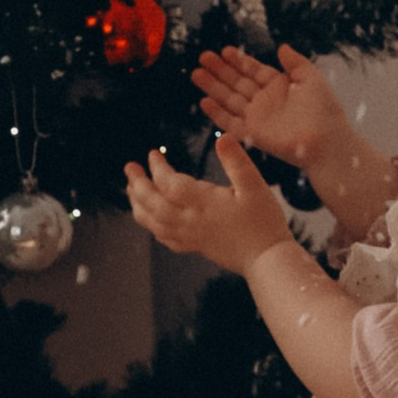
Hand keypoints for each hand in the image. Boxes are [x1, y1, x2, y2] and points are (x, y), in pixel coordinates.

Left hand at [124, 133, 292, 275]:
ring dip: (139, 206)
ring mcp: (192, 236)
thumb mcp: (256, 186)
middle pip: (154, 204)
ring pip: (154, 223)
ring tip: (131, 191)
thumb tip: (222, 138)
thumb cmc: (264, 223)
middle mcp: (192, 221)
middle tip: (129, 168)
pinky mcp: (196, 247)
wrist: (267, 260)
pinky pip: (166, 239)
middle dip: (138, 185)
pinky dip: (153, 227)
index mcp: (204, 203)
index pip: (170, 184)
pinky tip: (151, 221)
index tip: (153, 154)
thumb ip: (237, 161)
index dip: (158, 168)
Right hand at [192, 41, 343, 178]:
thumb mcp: (312, 79)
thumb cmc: (325, 111)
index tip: (224, 50)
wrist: (327, 141)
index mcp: (279, 86)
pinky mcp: (253, 134)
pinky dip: (217, 113)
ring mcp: (258, 118)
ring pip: (230, 99)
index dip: (239, 61)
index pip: (254, 70)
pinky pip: (230, 123)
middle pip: (237, 83)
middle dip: (220, 71)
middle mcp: (265, 101)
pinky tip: (204, 101)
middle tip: (203, 57)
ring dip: (213, 87)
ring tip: (196, 73)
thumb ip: (296, 62)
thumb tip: (282, 47)